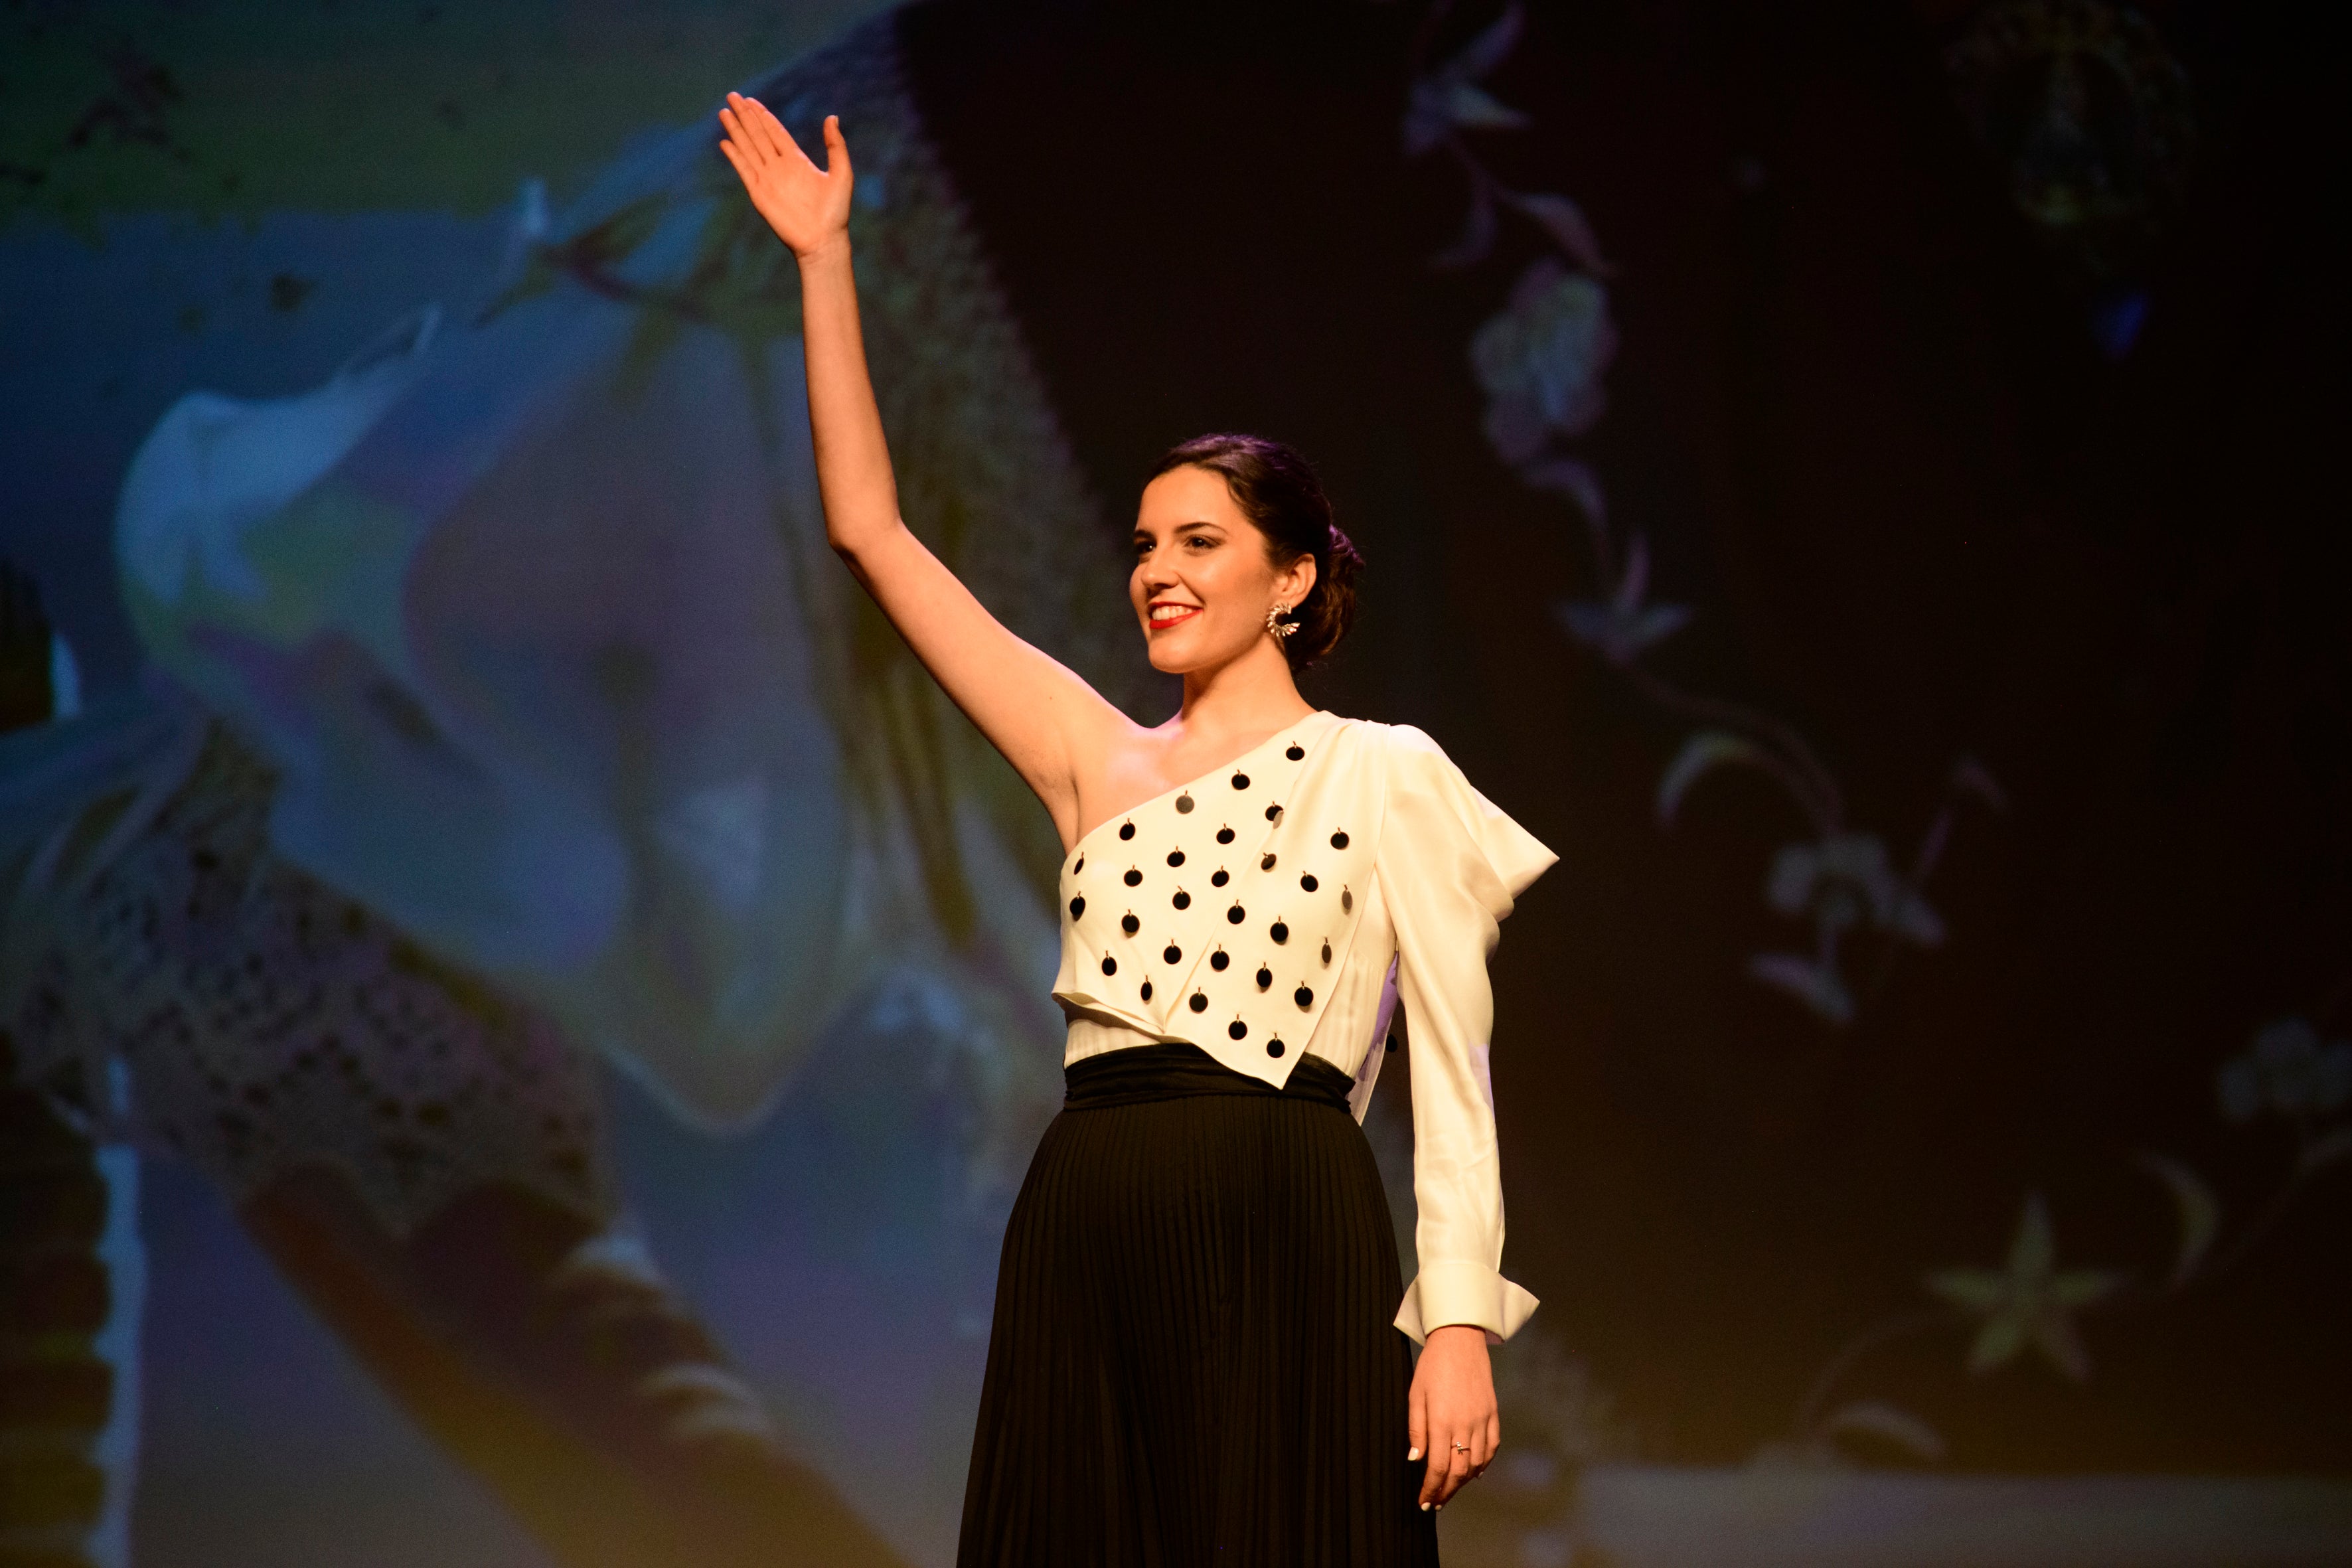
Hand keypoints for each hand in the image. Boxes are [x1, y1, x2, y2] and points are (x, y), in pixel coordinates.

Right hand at [717, 92, 852, 260]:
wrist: (823, 241)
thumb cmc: (836, 212)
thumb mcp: (842, 174)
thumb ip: (836, 146)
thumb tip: (832, 117)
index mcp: (797, 160)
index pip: (775, 131)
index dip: (763, 115)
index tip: (751, 100)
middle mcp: (780, 167)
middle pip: (758, 135)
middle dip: (745, 116)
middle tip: (732, 96)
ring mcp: (768, 180)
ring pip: (748, 148)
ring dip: (736, 130)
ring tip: (724, 112)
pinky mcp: (759, 194)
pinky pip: (744, 171)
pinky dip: (735, 156)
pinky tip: (725, 142)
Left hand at [1408, 1323, 1498, 1510]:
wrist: (1459, 1340)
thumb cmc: (1432, 1366)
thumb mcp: (1415, 1395)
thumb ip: (1416, 1429)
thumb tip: (1416, 1459)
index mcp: (1442, 1422)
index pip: (1438, 1468)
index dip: (1431, 1489)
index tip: (1424, 1502)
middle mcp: (1465, 1425)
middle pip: (1459, 1471)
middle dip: (1447, 1491)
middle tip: (1436, 1502)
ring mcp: (1482, 1420)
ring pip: (1477, 1463)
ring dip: (1464, 1481)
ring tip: (1451, 1488)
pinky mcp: (1493, 1413)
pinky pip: (1492, 1447)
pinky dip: (1484, 1463)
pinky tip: (1474, 1471)